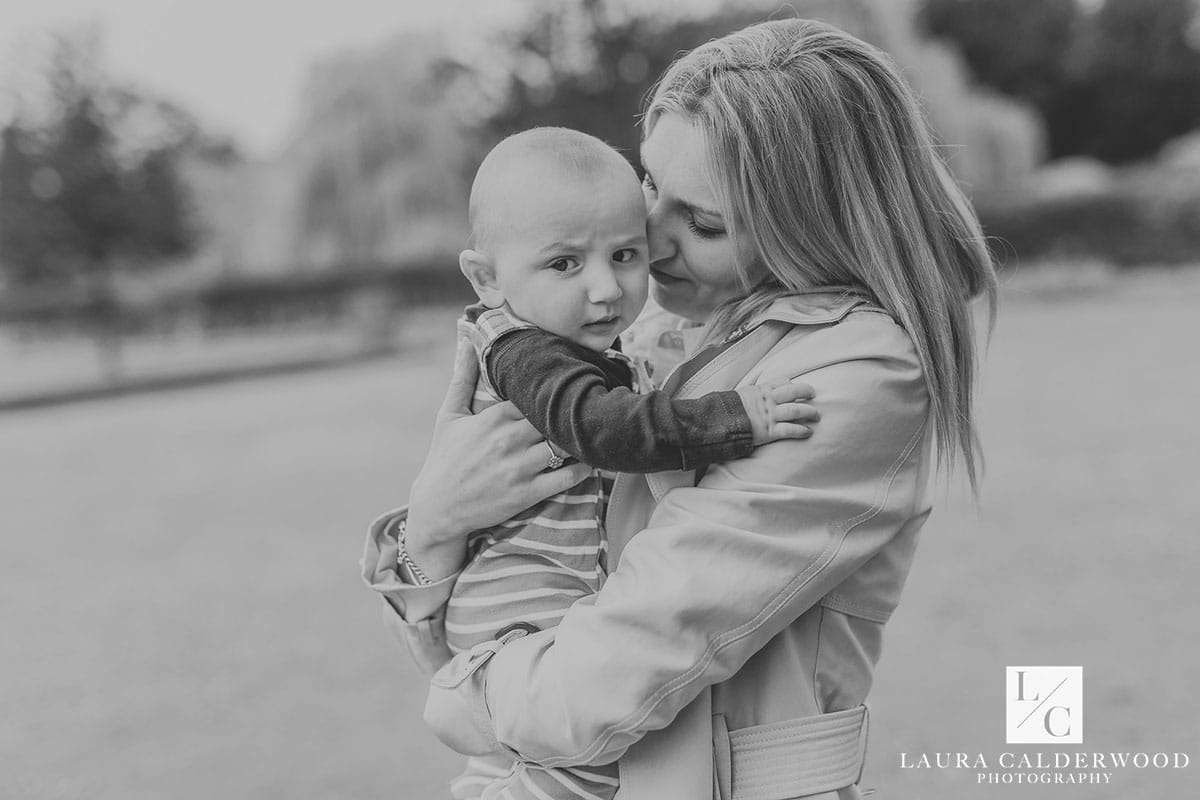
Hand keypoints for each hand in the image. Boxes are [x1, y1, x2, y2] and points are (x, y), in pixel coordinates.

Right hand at [405, 339, 592, 580]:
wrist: (437, 508)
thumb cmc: (443, 459)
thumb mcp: (448, 416)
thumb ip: (462, 379)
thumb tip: (465, 341)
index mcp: (494, 418)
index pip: (536, 395)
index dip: (553, 392)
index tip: (568, 387)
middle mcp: (509, 440)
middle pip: (554, 418)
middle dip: (570, 413)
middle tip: (589, 407)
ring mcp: (520, 468)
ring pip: (564, 445)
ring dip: (579, 439)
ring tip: (592, 432)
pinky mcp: (527, 493)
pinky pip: (566, 477)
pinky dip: (583, 468)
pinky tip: (590, 460)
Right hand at [735, 378, 818, 444]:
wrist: (719, 423)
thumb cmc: (727, 410)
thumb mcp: (741, 395)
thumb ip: (753, 394)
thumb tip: (756, 394)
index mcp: (761, 390)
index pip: (783, 382)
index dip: (792, 384)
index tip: (797, 388)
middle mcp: (768, 401)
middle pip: (793, 392)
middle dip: (807, 392)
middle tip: (813, 395)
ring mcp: (770, 416)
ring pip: (795, 411)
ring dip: (809, 412)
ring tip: (816, 415)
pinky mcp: (769, 431)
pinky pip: (790, 430)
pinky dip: (801, 431)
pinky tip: (809, 432)